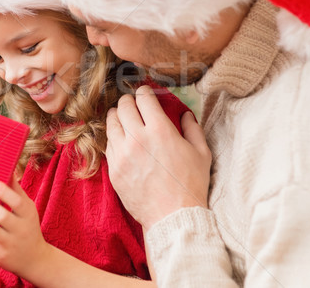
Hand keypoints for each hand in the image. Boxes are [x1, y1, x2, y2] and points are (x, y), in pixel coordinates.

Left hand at [0, 178, 48, 278]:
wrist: (33, 259)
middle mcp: (20, 229)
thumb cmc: (27, 227)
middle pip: (2, 216)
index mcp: (28, 214)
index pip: (17, 202)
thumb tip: (8, 170)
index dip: (3, 192)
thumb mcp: (28, 209)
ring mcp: (9, 244)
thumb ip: (17, 192)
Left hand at [106, 85, 211, 231]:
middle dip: (128, 101)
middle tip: (133, 105)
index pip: (143, 97)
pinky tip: (122, 141)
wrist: (173, 217)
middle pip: (122, 106)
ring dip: (117, 117)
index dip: (144, 92)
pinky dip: (114, 138)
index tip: (145, 94)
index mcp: (160, 130)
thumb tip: (185, 114)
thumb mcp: (201, 153)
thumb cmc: (191, 184)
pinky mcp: (114, 169)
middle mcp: (137, 138)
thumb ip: (192, 128)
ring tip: (124, 120)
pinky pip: (108, 145)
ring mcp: (122, 154)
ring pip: (110, 123)